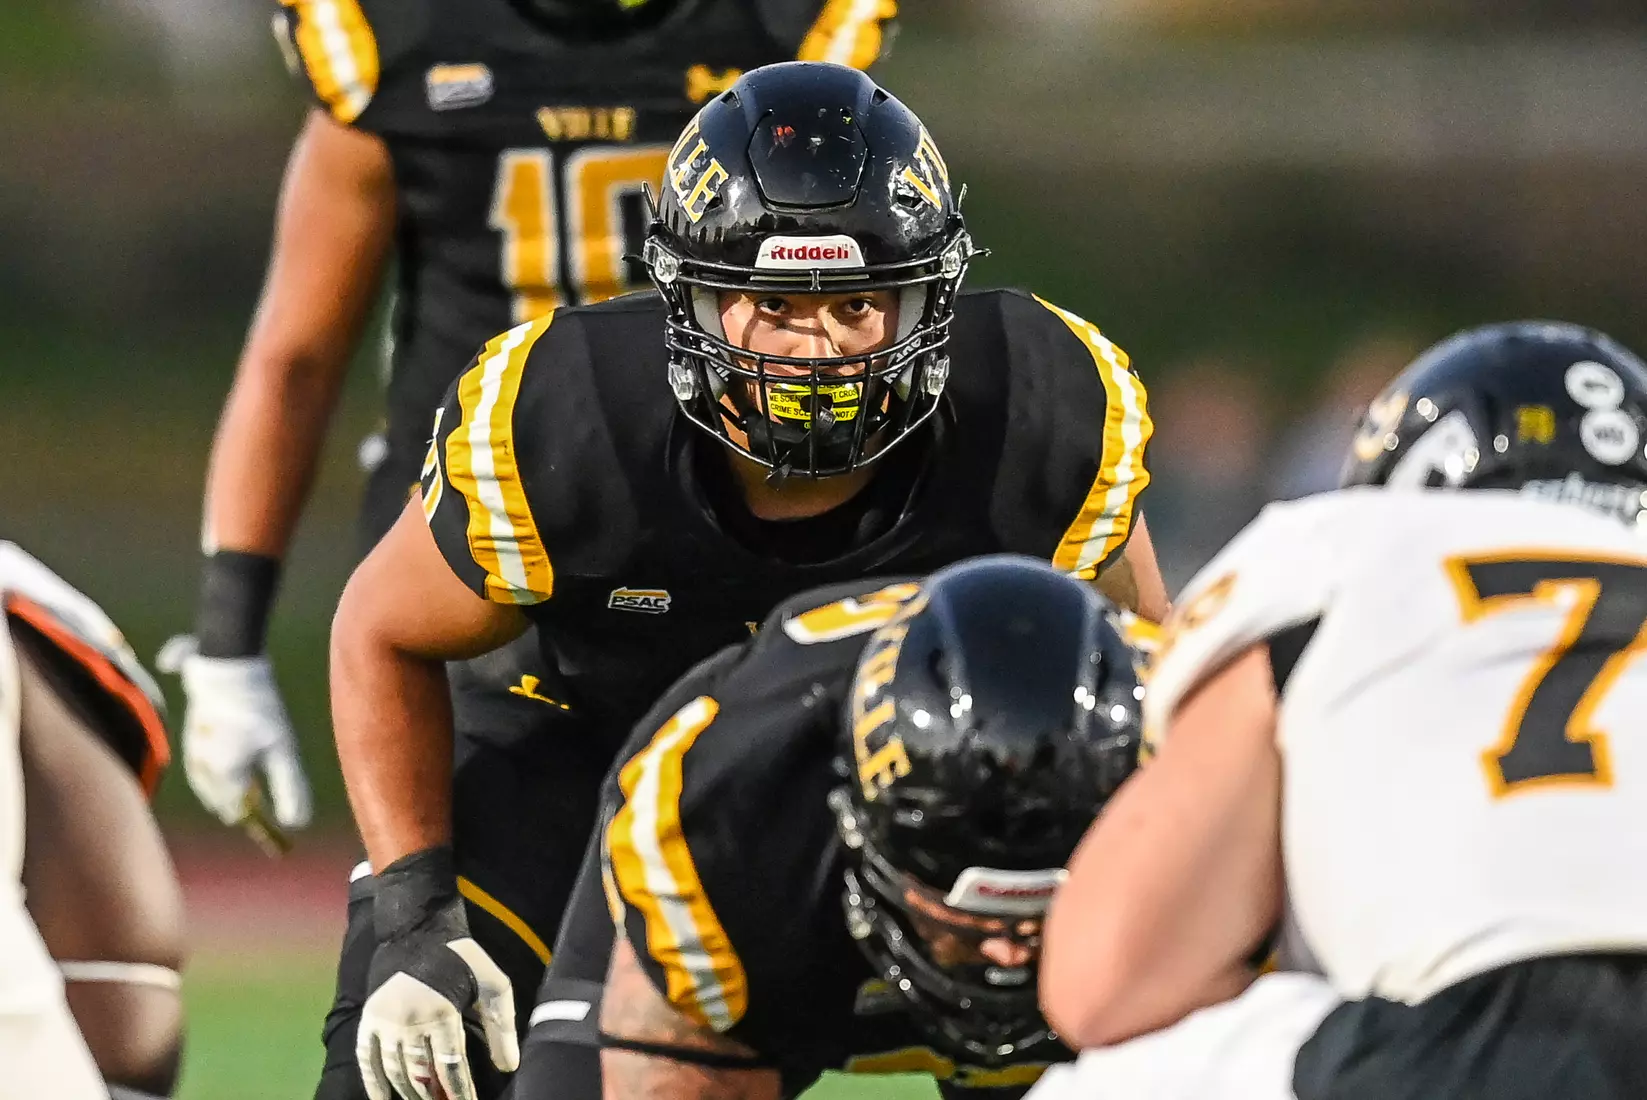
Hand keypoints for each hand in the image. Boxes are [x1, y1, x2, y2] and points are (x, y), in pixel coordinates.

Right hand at [156, 635, 312, 839]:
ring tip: (252, 791)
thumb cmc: (260, 708)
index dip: (260, 824)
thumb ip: (289, 787)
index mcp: (223, 777)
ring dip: (230, 793)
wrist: (227, 668)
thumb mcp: (282, 749)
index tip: (277, 832)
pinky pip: (204, 770)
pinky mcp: (191, 739)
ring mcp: (193, 754)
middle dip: (245, 809)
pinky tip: (234, 767)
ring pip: (211, 789)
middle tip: (267, 809)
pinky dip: (219, 776)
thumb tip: (297, 824)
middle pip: (224, 804)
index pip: (241, 814)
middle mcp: (203, 771)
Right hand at [358, 848, 519, 1099]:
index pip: (452, 1067)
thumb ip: (502, 1025)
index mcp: (443, 1012)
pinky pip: (367, 1060)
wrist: (418, 929)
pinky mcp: (369, 1019)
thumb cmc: (462, 957)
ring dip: (410, 1094)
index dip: (460, 1092)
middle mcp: (411, 1020)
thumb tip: (510, 1066)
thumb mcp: (492, 984)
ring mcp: (386, 1021)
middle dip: (435, 1097)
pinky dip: (374, 1084)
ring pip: (396, 1072)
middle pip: (422, 1075)